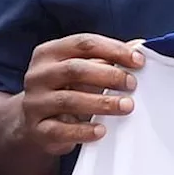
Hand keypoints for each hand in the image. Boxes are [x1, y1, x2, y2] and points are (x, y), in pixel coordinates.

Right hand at [21, 34, 141, 155]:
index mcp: (49, 53)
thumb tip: (138, 46)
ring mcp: (35, 103)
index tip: (138, 60)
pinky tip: (101, 130)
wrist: (36, 122)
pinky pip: (60, 130)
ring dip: (102, 103)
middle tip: (132, 84)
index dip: (114, 50)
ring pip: (69, 100)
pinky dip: (83, 131)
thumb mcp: (83, 68)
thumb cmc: (67, 89)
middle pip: (75, 70)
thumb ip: (108, 57)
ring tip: (126, 106)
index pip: (83, 43)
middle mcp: (38, 75)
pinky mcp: (37, 130)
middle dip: (109, 75)